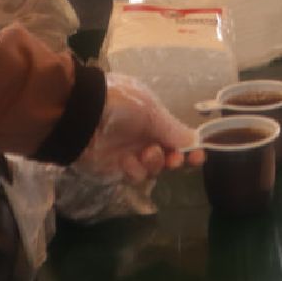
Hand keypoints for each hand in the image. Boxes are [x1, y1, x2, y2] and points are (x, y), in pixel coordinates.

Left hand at [74, 74, 201, 181]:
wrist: (83, 116)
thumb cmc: (121, 105)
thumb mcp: (152, 111)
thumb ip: (173, 129)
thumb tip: (196, 141)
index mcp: (154, 119)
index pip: (177, 136)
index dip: (189, 148)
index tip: (198, 156)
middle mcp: (144, 137)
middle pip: (168, 156)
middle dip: (175, 159)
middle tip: (175, 160)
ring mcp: (130, 153)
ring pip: (154, 168)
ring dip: (155, 163)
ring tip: (146, 153)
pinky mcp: (115, 169)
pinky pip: (135, 175)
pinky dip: (135, 170)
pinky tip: (128, 162)